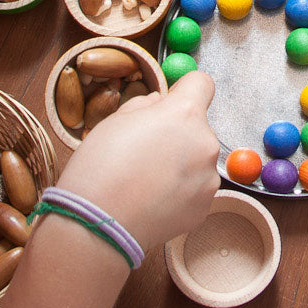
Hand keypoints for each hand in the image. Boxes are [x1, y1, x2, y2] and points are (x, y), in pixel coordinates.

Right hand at [57, 72, 220, 251]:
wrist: (99, 223)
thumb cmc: (100, 168)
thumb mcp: (115, 121)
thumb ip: (145, 106)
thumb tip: (159, 104)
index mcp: (184, 114)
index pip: (201, 84)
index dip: (184, 91)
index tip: (170, 102)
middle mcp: (205, 143)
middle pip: (197, 128)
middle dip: (177, 135)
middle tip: (145, 152)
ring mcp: (208, 178)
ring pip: (197, 161)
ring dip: (179, 166)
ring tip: (145, 181)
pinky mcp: (204, 207)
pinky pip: (194, 190)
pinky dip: (178, 193)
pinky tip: (152, 200)